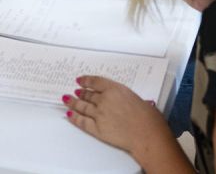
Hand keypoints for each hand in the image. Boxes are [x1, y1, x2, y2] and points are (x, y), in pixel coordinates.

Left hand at [64, 76, 181, 166]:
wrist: (147, 135)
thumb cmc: (148, 118)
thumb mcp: (137, 98)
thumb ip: (124, 97)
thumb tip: (121, 100)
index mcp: (115, 89)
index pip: (95, 82)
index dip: (86, 80)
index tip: (80, 80)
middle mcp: (104, 99)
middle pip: (88, 94)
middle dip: (81, 93)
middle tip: (76, 92)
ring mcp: (99, 114)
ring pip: (82, 106)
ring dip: (73, 102)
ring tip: (67, 99)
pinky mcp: (97, 128)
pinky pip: (82, 121)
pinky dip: (74, 117)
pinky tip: (70, 114)